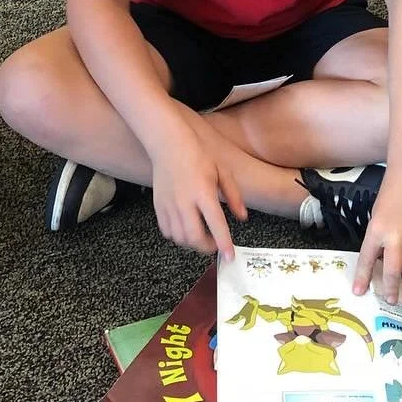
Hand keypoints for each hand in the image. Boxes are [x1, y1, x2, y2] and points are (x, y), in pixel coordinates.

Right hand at [148, 114, 247, 258]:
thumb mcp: (222, 171)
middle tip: (216, 245)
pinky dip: (178, 237)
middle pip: (195, 238)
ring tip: (202, 236)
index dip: (224, 244)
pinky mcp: (158, 206)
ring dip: (193, 244)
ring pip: (180, 238)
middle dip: (207, 248)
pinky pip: (167, 232)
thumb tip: (242, 217)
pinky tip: (186, 229)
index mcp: (203, 192)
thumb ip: (234, 196)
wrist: (168, 144)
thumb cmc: (197, 155)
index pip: (216, 224)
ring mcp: (169, 205)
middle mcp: (184, 202)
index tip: (230, 257)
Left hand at [354, 165, 401, 301]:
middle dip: (390, 289)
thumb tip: (382, 260)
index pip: (366, 260)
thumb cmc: (392, 192)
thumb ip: (379, 238)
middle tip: (390, 299)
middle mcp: (394, 237)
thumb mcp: (377, 215)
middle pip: (392, 273)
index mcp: (376, 230)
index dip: (362, 278)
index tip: (359, 292)